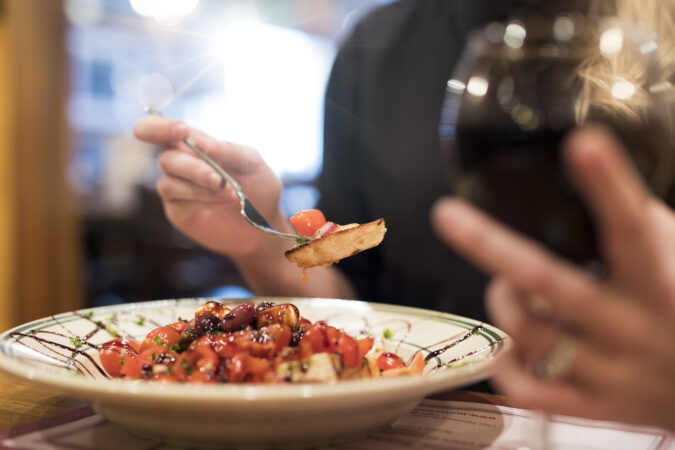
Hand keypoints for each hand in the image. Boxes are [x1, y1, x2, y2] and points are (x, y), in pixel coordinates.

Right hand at [133, 116, 288, 257]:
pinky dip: (202, 200)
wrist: (264, 224)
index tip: (181, 131)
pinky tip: (223, 202)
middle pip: (165, 158)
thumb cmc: (257, 187)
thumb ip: (228, 150)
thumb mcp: (252, 163)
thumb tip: (200, 143)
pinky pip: (179, 203)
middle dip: (194, 168)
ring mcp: (176, 189)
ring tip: (232, 194)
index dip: (159, 127)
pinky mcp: (178, 211)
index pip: (157, 129)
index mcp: (193, 144)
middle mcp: (180, 164)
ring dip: (202, 188)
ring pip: (170, 183)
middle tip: (219, 179)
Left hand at [431, 127, 674, 429]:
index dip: (609, 186)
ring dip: (502, 298)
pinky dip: (505, 361)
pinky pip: (528, 390)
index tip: (583, 143)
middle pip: (549, 281)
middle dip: (491, 245)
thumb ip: (641, 226)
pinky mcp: (593, 408)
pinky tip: (509, 342)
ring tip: (505, 283)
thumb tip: (590, 171)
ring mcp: (610, 374)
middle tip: (447, 214)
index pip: (634, 229)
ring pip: (527, 332)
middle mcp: (632, 328)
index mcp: (661, 284)